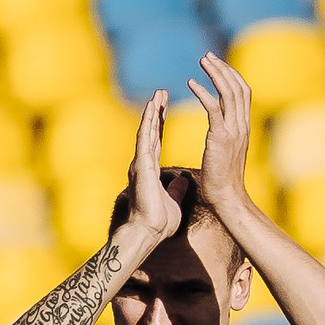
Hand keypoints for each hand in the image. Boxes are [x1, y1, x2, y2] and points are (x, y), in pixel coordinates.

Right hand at [120, 93, 181, 246]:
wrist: (148, 232)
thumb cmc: (158, 221)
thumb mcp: (173, 201)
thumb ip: (176, 189)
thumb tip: (183, 181)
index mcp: (150, 168)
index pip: (156, 139)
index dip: (160, 123)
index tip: (164, 107)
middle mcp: (143, 162)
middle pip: (150, 130)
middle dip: (155, 111)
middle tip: (161, 92)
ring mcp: (140, 163)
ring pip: (146, 131)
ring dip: (152, 112)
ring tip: (158, 94)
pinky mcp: (142, 166)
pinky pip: (145, 140)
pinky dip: (149, 124)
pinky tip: (153, 111)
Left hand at [185, 54, 256, 217]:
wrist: (227, 197)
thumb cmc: (223, 179)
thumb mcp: (227, 150)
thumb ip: (225, 134)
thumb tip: (219, 126)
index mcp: (244, 128)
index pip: (243, 93)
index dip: (231, 75)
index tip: (216, 64)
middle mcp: (242, 126)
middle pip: (238, 88)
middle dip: (223, 68)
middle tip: (207, 56)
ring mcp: (233, 131)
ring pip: (229, 93)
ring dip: (215, 74)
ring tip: (202, 61)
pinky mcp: (220, 137)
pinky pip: (213, 108)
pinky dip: (203, 92)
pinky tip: (191, 83)